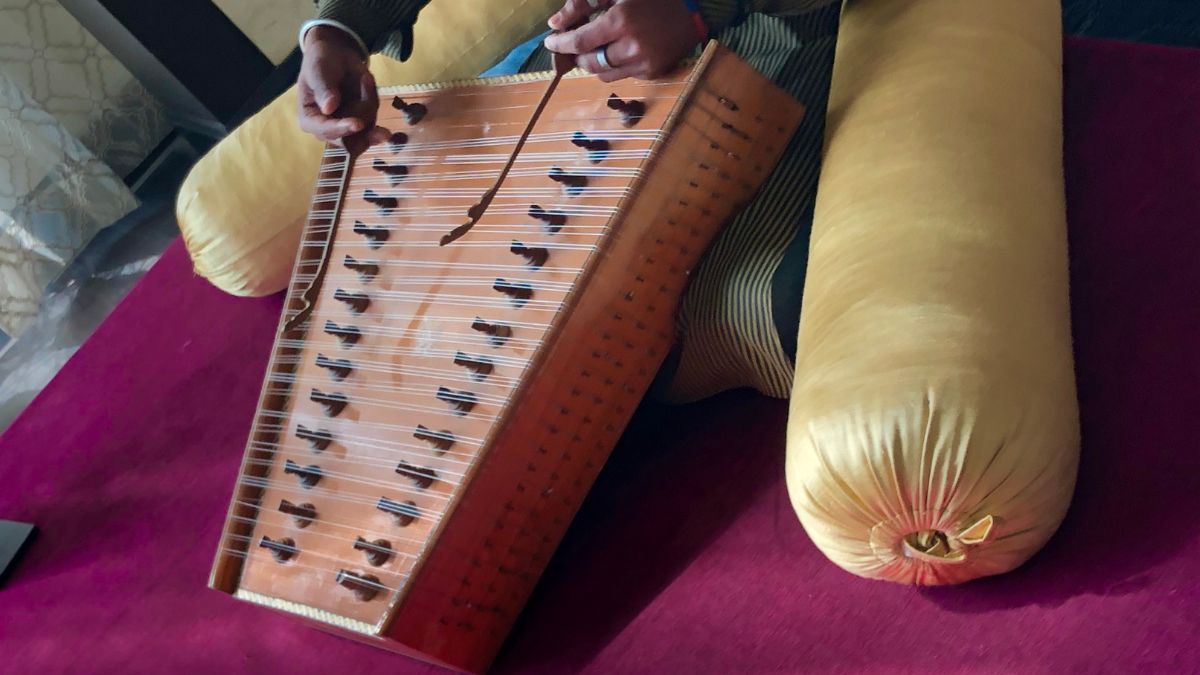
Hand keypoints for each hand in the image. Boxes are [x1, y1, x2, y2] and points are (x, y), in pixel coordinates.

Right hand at [297, 25, 387, 150]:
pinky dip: (373, 99)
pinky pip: (375, 119)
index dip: (342, 129)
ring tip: (363, 77)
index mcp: (309, 120)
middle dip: (362, 112)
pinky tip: (367, 82)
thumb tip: (328, 109)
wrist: (334, 56)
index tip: (358, 124)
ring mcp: (347, 129)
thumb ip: (324, 89)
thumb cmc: (320, 63)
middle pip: (350, 137)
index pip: (325, 131)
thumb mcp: (318, 71)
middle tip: (366, 82)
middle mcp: (328, 130)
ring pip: (367, 130)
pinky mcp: (363, 125)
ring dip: (369, 101)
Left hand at [544, 0, 701, 82]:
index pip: (579, 42)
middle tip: (571, 46)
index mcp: (621, 21)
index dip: (560, 44)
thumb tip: (555, 23)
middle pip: (589, 63)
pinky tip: (618, 52)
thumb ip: (583, 5)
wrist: (691, 13)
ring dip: (593, 63)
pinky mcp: (652, 73)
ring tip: (594, 49)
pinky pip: (621, 75)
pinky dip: (613, 66)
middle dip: (576, 56)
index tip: (550, 41)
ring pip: (603, 74)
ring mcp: (643, 63)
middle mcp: (632, 47)